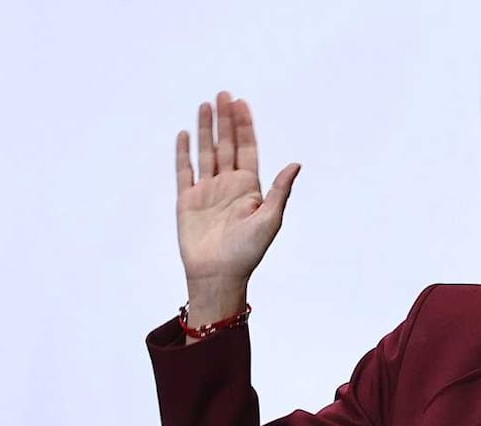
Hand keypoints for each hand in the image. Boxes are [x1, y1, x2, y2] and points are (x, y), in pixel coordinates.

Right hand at [175, 91, 299, 320]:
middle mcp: (228, 186)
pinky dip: (184, 153)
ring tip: (205, 105)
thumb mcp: (270, 220)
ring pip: (206, 152)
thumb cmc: (247, 252)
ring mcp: (207, 191)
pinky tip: (184, 134)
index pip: (247, 149)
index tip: (242, 104)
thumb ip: (280, 191)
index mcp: (249, 188)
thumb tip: (296, 164)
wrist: (218, 275)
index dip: (245, 126)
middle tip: (223, 94)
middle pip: (227, 145)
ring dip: (205, 129)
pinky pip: (185, 171)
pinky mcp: (187, 200)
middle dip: (225, 120)